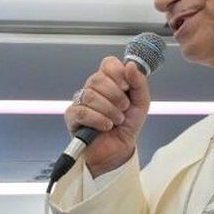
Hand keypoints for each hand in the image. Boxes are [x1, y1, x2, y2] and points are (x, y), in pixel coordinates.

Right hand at [63, 54, 152, 177]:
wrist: (119, 150)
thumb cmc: (127, 125)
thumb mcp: (141, 103)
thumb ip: (139, 83)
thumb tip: (131, 65)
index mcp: (108, 81)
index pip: (108, 64)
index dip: (117, 72)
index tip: (126, 87)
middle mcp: (92, 88)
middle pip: (97, 78)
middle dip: (115, 95)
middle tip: (124, 109)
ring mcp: (80, 102)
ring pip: (90, 94)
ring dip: (109, 110)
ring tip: (117, 121)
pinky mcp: (72, 117)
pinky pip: (82, 111)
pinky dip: (98, 119)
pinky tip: (106, 126)